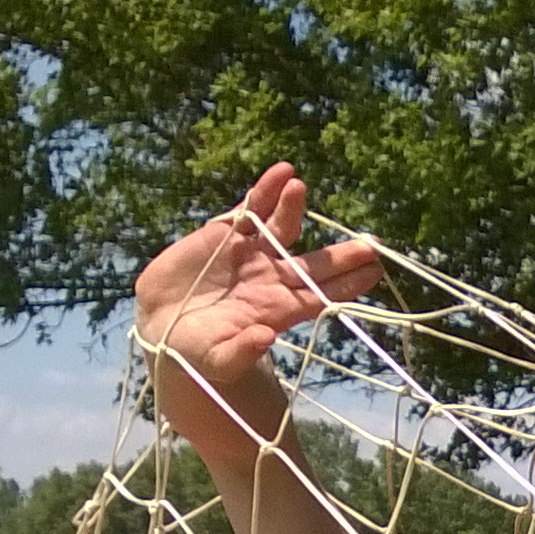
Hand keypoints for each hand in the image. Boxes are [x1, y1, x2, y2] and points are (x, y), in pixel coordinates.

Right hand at [131, 163, 382, 420]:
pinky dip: (264, 192)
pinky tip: (281, 173)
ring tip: (299, 187)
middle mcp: (270, 278)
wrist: (160, 325)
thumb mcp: (216, 360)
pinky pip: (249, 209)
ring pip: (281, 228)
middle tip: (372, 244)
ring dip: (292, 208)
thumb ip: (241, 352)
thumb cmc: (194, 351)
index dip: (347, 285)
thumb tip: (266, 338)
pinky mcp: (225, 234)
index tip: (374, 272)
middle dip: (342, 255)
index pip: (320, 296)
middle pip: (313, 264)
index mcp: (276, 309)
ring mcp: (250, 253)